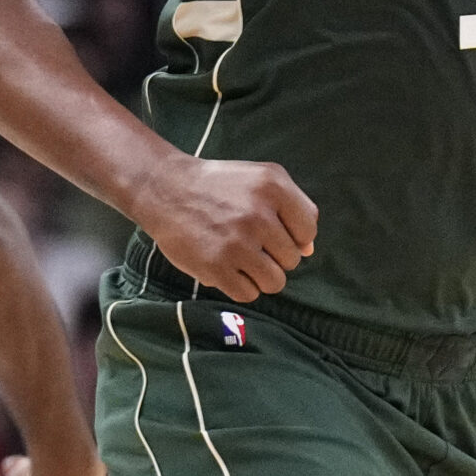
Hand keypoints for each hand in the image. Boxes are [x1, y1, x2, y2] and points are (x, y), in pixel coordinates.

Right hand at [136, 154, 316, 302]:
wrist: (167, 190)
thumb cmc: (220, 187)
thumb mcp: (261, 180)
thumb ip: (293, 208)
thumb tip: (309, 251)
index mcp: (273, 187)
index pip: (308, 231)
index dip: (295, 237)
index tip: (274, 232)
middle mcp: (258, 214)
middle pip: (292, 259)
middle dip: (275, 256)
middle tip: (250, 242)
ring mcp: (237, 243)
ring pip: (275, 282)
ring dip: (261, 276)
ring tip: (242, 259)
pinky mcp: (216, 266)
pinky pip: (249, 294)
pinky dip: (241, 286)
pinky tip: (228, 268)